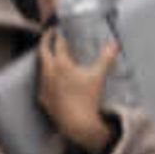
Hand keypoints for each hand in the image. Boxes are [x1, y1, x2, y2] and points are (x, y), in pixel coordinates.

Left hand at [34, 32, 120, 153]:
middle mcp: (48, 72)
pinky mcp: (42, 97)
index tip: (59, 29)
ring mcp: (43, 85)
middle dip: (45, 40)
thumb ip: (106, 58)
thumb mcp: (99, 76)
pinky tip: (52, 78)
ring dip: (45, 58)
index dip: (59, 35)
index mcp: (61, 64)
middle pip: (42, 51)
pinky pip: (41, 81)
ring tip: (51, 54)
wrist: (76, 123)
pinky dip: (46, 75)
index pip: (58, 44)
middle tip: (49, 34)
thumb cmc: (87, 98)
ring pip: (40, 66)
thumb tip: (114, 44)